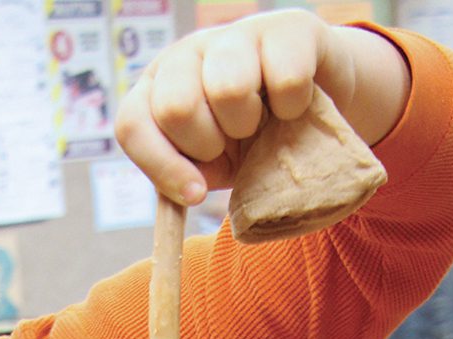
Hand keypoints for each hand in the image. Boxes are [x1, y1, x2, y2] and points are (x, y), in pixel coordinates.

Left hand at [114, 10, 408, 206]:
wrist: (320, 107)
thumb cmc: (256, 139)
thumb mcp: (214, 165)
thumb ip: (188, 179)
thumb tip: (187, 196)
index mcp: (157, 89)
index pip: (132, 124)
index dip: (162, 167)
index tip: (196, 194)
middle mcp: (188, 54)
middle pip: (174, 106)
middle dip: (208, 143)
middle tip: (232, 143)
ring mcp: (234, 35)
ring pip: (227, 87)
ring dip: (249, 123)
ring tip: (262, 123)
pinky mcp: (287, 28)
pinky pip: (285, 78)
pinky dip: (294, 107)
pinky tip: (293, 105)